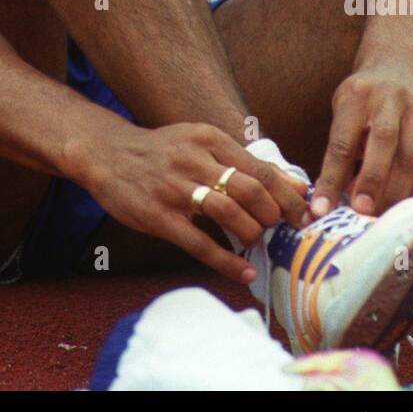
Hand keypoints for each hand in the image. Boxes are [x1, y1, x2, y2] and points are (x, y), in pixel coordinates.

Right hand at [80, 122, 310, 284]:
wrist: (108, 153)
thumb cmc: (162, 151)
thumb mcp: (200, 143)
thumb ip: (243, 162)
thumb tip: (292, 182)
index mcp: (209, 139)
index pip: (261, 168)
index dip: (288, 194)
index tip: (305, 212)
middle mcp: (194, 160)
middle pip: (251, 190)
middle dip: (275, 215)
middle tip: (281, 228)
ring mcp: (175, 189)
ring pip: (229, 214)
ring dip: (252, 233)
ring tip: (257, 241)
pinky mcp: (159, 216)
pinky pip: (200, 244)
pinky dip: (227, 262)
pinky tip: (243, 272)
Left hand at [311, 51, 412, 219]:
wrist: (403, 63)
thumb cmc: (364, 97)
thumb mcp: (345, 109)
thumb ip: (343, 147)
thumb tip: (332, 197)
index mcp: (357, 95)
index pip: (341, 142)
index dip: (331, 178)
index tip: (320, 208)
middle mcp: (390, 98)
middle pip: (382, 142)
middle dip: (371, 181)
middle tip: (360, 213)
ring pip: (409, 156)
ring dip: (394, 190)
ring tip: (380, 217)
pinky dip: (409, 185)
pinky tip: (398, 201)